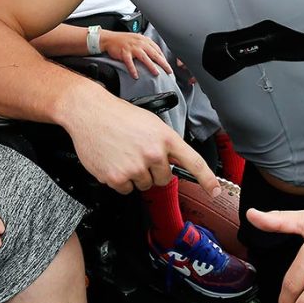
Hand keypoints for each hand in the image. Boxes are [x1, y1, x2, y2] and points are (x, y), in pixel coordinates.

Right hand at [61, 90, 219, 195]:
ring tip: (122, 154)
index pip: (193, 162)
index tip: (214, 190)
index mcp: (165, 138)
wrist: (89, 113)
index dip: (207, 179)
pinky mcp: (117, 178)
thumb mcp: (150, 123)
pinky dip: (119, 180)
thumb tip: (173, 161)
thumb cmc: (118, 115)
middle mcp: (153, 154)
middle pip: (163, 179)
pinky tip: (113, 162)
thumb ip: (165, 144)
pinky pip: (126, 189)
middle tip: (137, 154)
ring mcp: (135, 167)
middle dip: (153, 171)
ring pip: (144, 185)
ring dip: (135, 176)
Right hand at [99, 30, 172, 78]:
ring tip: (156, 73)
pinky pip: (130, 63)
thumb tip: (155, 53)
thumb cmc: (123, 40)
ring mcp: (132, 48)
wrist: (109, 38)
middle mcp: (140, 43)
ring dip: (151, 66)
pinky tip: (136, 76)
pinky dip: (133, 70)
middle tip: (169, 70)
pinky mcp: (124, 53)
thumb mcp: (137, 39)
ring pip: (144, 58)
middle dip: (163, 63)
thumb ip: (146, 45)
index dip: (163, 58)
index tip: (167, 65)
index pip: (157, 49)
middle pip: (154, 54)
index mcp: (144, 40)